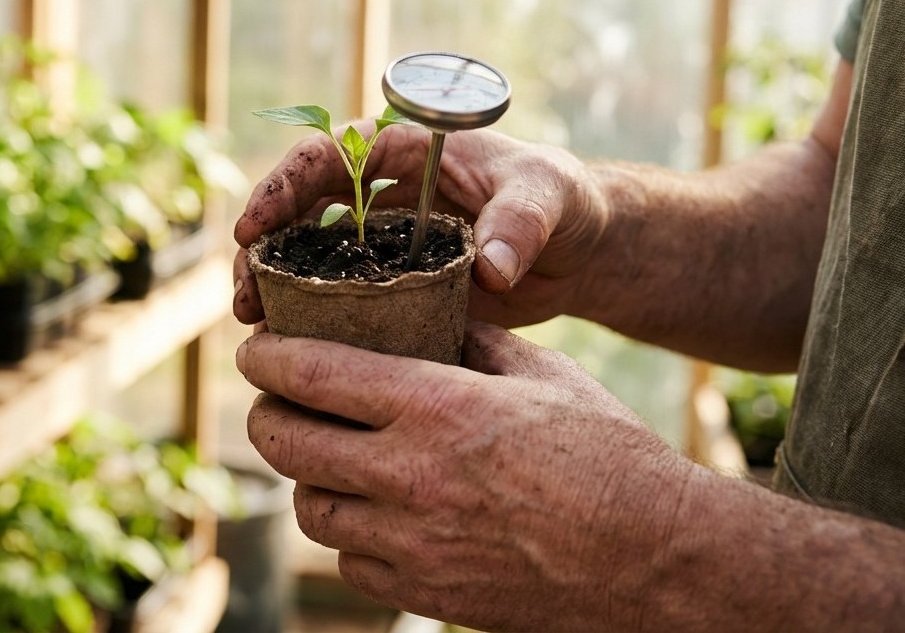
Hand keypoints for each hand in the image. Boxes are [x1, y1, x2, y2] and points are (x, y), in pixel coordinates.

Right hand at [232, 122, 610, 328]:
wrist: (577, 252)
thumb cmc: (560, 199)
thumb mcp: (546, 195)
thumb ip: (519, 221)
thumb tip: (493, 267)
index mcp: (399, 152)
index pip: (324, 156)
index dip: (280, 186)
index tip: (254, 225)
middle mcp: (375, 196)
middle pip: (296, 213)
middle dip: (261, 249)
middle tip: (245, 293)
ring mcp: (376, 246)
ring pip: (305, 261)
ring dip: (271, 287)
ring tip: (252, 322)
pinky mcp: (387, 292)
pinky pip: (337, 303)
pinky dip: (308, 323)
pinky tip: (290, 351)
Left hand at [238, 321, 698, 630]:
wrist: (659, 562)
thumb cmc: (610, 458)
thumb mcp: (544, 375)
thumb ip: (473, 345)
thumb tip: (429, 321)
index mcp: (437, 407)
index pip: (310, 374)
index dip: (266, 356)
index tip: (255, 347)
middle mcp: (410, 476)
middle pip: (285, 442)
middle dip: (266, 414)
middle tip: (275, 400)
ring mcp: (411, 543)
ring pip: (308, 508)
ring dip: (306, 477)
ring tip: (327, 457)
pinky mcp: (425, 593)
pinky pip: (350, 562)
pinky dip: (349, 534)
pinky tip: (375, 512)